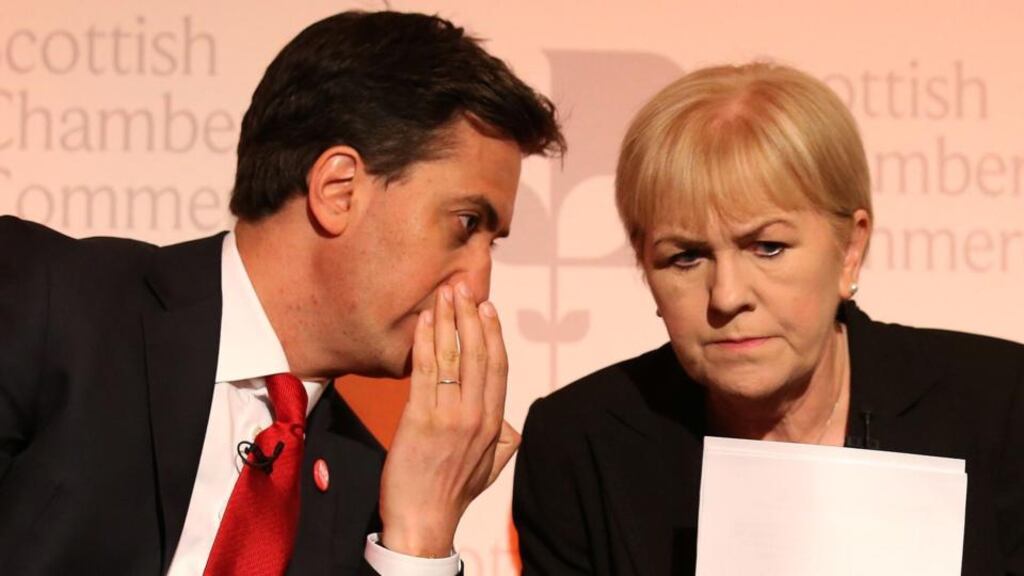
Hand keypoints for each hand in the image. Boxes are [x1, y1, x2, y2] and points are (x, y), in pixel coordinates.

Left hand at [379, 282, 520, 556]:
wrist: (423, 522)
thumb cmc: (451, 494)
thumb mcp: (490, 468)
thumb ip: (504, 440)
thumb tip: (509, 421)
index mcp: (495, 424)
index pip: (499, 368)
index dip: (494, 334)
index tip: (488, 307)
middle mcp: (477, 416)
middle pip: (479, 354)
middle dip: (472, 316)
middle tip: (464, 285)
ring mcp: (451, 417)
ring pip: (455, 357)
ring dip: (450, 320)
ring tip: (444, 292)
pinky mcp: (421, 419)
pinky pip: (426, 371)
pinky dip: (427, 342)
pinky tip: (425, 321)